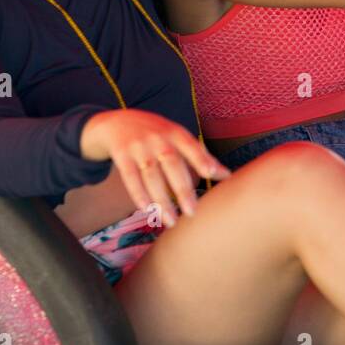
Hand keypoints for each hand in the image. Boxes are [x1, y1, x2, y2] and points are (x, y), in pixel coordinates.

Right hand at [80, 109, 229, 226]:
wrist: (116, 122)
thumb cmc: (157, 134)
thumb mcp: (177, 138)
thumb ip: (201, 156)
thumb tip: (227, 175)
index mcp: (175, 133)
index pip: (191, 146)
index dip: (201, 159)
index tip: (212, 174)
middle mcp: (158, 138)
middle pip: (172, 164)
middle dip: (182, 189)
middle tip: (192, 212)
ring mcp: (138, 146)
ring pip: (151, 176)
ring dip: (161, 200)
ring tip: (171, 221)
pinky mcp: (122, 155)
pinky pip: (130, 178)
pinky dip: (139, 195)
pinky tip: (147, 210)